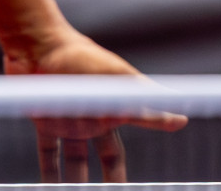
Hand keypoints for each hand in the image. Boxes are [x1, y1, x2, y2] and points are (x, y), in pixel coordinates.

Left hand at [3, 27, 186, 181]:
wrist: (39, 45)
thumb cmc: (81, 56)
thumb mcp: (116, 78)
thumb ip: (146, 100)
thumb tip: (182, 120)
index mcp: (116, 111)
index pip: (132, 142)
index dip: (135, 162)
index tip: (143, 184)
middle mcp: (95, 120)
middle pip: (108, 159)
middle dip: (112, 180)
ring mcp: (70, 123)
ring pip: (77, 161)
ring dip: (77, 182)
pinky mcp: (46, 122)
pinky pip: (49, 154)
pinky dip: (49, 173)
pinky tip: (49, 189)